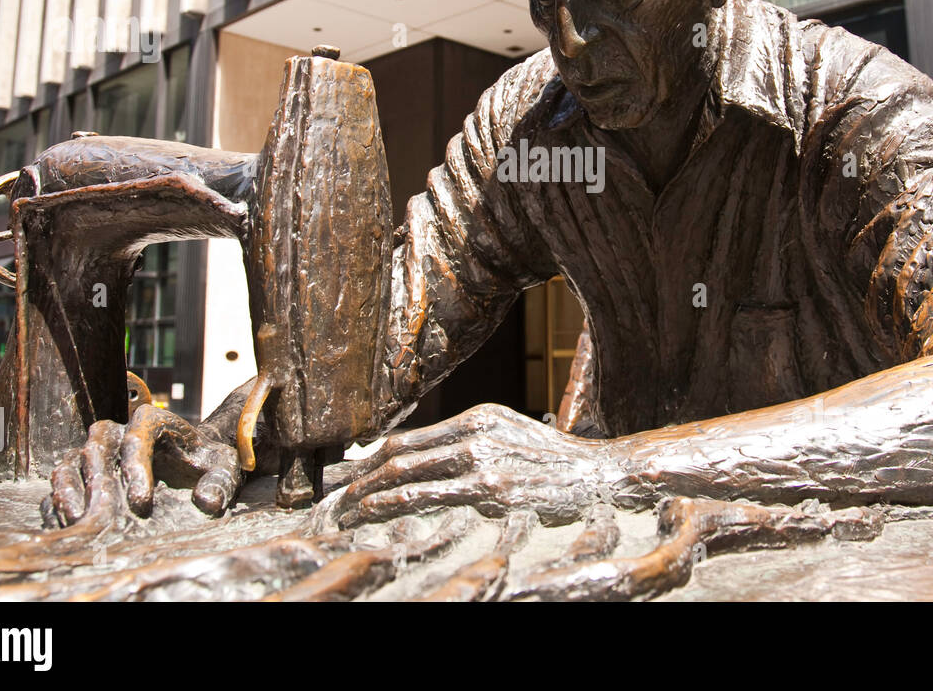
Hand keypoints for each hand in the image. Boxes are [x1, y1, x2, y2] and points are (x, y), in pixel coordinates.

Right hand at [44, 405, 244, 526]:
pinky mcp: (82, 473)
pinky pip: (62, 483)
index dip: (136, 470)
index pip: (138, 439)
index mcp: (153, 422)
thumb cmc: (206, 466)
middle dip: (97, 479)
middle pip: (97, 446)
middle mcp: (119, 432)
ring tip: (77, 521)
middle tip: (102, 514)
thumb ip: (220, 483)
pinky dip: (59, 502)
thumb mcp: (224, 470)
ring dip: (70, 491)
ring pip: (72, 462)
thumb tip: (206, 500)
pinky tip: (66, 525)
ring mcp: (97, 452)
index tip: (142, 504)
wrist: (191, 473)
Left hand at [324, 403, 623, 528]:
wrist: (602, 474)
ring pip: (404, 473)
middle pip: (398, 455)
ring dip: (365, 494)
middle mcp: (475, 433)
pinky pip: (427, 495)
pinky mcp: (490, 489)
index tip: (343, 478)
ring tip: (342, 513)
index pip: (407, 438)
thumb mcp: (509, 440)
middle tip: (331, 500)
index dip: (368, 460)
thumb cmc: (555, 465)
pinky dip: (392, 503)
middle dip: (357, 480)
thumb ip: (467, 447)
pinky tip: (371, 515)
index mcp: (477, 418)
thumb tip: (417, 461)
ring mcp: (482, 460)